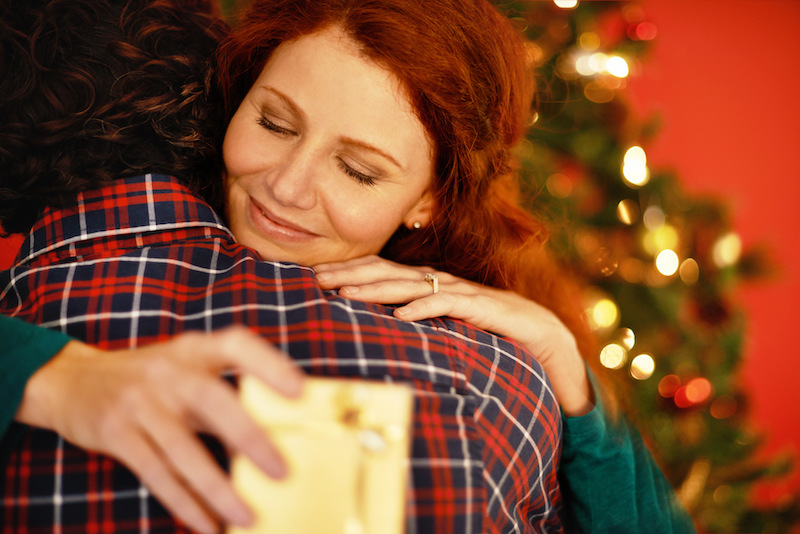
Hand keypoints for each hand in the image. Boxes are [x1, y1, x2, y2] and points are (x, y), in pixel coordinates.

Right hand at [17, 326, 303, 533]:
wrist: (71, 380)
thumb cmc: (149, 378)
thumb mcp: (184, 369)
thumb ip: (224, 393)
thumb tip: (280, 434)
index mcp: (193, 350)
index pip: (236, 346)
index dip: (269, 365)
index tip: (300, 390)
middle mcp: (168, 372)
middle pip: (212, 400)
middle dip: (248, 437)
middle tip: (282, 471)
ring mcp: (139, 403)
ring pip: (182, 449)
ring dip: (217, 487)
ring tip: (248, 516)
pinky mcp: (116, 434)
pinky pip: (155, 473)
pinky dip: (184, 502)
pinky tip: (208, 524)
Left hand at [314, 255, 592, 416]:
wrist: (548, 341)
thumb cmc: (492, 337)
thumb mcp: (446, 333)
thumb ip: (417, 329)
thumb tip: (376, 334)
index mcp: (431, 287)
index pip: (383, 273)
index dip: (350, 272)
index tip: (313, 277)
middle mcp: (444, 284)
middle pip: (390, 273)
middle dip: (352, 274)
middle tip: (315, 278)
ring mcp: (466, 294)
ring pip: (414, 285)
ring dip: (378, 289)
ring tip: (345, 294)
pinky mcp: (488, 308)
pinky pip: (453, 306)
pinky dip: (426, 308)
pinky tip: (402, 315)